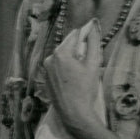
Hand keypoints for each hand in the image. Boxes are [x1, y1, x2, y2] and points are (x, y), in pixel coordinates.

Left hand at [43, 20, 104, 136]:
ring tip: (83, 73)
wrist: (73, 113)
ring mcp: (45, 69)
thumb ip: (93, 42)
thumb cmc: (85, 89)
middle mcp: (49, 58)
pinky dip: (66, 69)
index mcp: (60, 53)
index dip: (86, 36)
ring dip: (73, 59)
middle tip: (90, 62)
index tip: (94, 42)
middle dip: (79, 50)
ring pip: (62, 57)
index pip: (75, 35)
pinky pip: (57, 67)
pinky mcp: (45, 78)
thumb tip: (93, 25)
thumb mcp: (93, 64)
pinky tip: (74, 80)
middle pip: (67, 46)